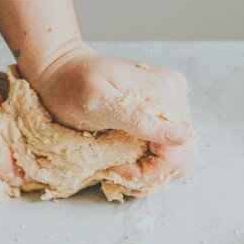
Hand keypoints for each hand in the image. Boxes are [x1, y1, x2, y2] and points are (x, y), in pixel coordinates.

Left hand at [23, 40, 194, 184]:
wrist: (63, 71)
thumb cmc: (72, 85)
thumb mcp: (97, 101)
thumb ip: (137, 117)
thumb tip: (181, 136)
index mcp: (164, 91)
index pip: (177, 150)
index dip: (149, 170)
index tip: (116, 169)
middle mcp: (175, 94)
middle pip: (181, 154)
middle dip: (150, 172)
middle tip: (117, 170)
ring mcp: (172, 102)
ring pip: (178, 155)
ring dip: (151, 169)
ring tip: (121, 165)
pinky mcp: (164, 111)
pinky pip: (169, 148)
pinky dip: (150, 161)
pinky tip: (127, 157)